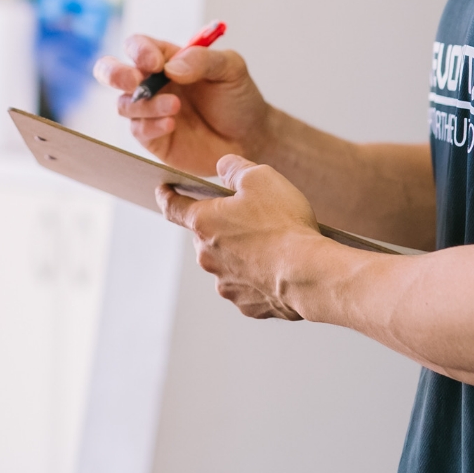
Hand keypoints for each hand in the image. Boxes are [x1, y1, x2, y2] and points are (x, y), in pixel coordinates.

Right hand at [93, 31, 278, 176]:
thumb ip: (202, 60)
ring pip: (124, 104)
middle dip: (114, 74)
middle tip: (134, 81)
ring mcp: (150, 111)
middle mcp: (152, 83)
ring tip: (175, 107)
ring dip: (145, 105)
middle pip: (112, 72)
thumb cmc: (239, 97)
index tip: (156, 63)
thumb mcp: (230, 69)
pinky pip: (138, 130)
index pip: (138, 46)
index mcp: (166, 59)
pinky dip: (151, 126)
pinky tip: (172, 124)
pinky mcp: (154, 139)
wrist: (252, 137)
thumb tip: (170, 68)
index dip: (140, 52)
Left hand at [158, 154, 325, 319]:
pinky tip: (279, 267)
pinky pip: (248, 285)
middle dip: (222, 226)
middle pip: (206, 235)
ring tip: (272, 244)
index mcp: (203, 223)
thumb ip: (234, 169)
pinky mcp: (246, 304)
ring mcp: (225, 283)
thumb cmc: (283, 224)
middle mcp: (207, 256)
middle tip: (252, 218)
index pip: (172, 206)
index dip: (167, 195)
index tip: (164, 191)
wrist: (309, 273)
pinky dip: (258, 276)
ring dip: (240, 253)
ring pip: (226, 262)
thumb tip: (222, 168)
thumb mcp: (259, 177)